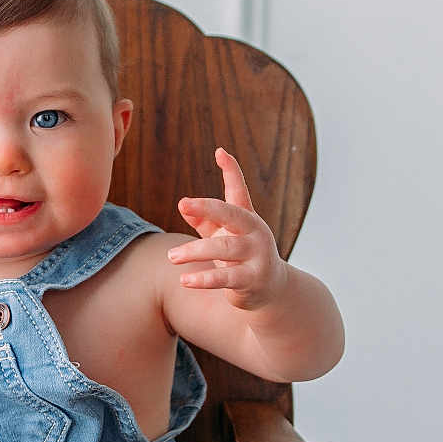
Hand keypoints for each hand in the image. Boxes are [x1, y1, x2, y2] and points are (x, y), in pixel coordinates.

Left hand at [169, 148, 287, 311]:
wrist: (270, 288)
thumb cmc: (240, 256)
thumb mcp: (222, 235)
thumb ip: (204, 220)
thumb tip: (183, 205)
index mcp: (246, 217)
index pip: (238, 191)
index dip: (231, 171)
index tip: (220, 152)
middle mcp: (254, 232)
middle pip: (231, 214)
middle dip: (208, 207)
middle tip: (184, 203)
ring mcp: (256, 256)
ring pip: (224, 249)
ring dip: (195, 251)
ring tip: (172, 256)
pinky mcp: (252, 279)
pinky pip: (226, 278)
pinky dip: (204, 279)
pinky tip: (185, 280)